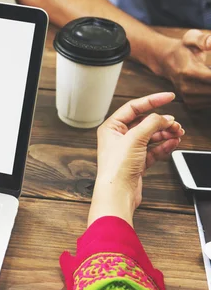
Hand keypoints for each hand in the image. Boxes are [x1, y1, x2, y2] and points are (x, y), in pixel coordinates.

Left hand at [89, 92, 184, 226]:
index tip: (168, 96)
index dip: (152, 100)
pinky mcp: (137, 162)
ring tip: (178, 133)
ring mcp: (128, 149)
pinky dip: (164, 145)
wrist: (117, 193)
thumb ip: (151, 124)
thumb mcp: (135, 139)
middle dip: (161, 121)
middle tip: (176, 123)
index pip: (133, 107)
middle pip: (144, 122)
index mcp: (111, 127)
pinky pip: (153, 149)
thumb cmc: (116, 167)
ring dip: (165, 133)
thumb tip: (164, 117)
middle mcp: (118, 137)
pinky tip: (173, 142)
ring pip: (150, 136)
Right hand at [156, 30, 210, 109]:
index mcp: (188, 71)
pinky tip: (209, 83)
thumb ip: (203, 39)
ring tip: (208, 73)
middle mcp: (186, 87)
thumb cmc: (183, 49)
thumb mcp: (191, 38)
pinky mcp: (191, 104)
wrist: (166, 61)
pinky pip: (210, 103)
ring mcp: (188, 97)